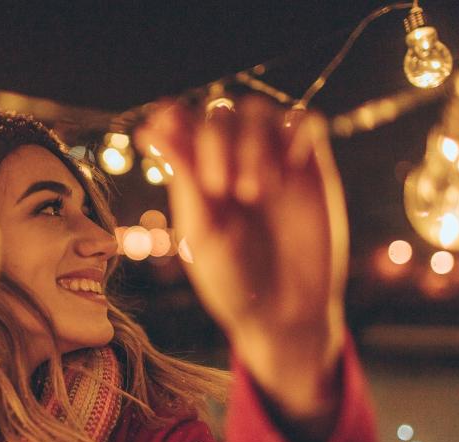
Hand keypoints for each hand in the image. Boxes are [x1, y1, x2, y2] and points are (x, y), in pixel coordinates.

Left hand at [135, 97, 348, 422]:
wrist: (284, 314)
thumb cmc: (232, 280)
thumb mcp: (203, 230)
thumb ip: (184, 175)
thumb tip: (148, 128)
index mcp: (196, 176)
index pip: (183, 123)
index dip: (175, 115)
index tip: (167, 120)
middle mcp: (232, 161)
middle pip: (222, 112)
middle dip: (217, 140)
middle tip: (222, 188)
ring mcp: (273, 161)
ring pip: (262, 111)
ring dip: (254, 141)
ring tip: (255, 192)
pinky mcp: (310, 167)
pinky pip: (308, 121)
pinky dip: (297, 132)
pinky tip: (291, 168)